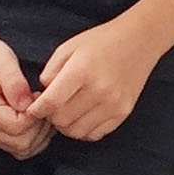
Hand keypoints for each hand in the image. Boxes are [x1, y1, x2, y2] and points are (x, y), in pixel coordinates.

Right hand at [0, 32, 52, 158]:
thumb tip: (28, 106)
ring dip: (39, 134)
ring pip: (22, 150)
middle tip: (43, 104)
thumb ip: (15, 84)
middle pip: (22, 144)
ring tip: (40, 109)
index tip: (39, 95)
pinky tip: (35, 117)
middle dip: (40, 127)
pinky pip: (18, 147)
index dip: (36, 115)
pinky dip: (33, 137)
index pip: (18, 127)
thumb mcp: (3, 61)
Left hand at [28, 17, 160, 140]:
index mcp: (81, 71)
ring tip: (68, 111)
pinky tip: (84, 115)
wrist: (140, 40)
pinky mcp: (124, 111)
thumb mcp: (68, 48)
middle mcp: (99, 90)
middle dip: (51, 116)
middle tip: (53, 106)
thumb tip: (43, 98)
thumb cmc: (101, 41)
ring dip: (67, 125)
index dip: (36, 110)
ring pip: (76, 132)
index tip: (33, 109)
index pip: (50, 103)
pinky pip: (95, 134)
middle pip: (61, 120)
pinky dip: (84, 129)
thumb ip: (50, 73)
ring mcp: (114, 103)